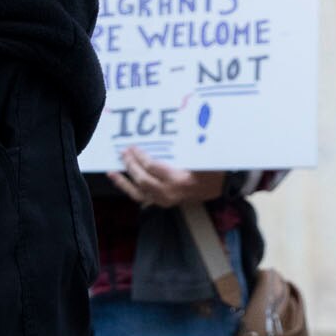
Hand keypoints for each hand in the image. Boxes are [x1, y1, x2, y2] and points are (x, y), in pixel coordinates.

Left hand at [108, 149, 224, 208]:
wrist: (223, 186)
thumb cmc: (215, 168)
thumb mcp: (204, 156)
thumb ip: (189, 146)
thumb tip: (171, 132)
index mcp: (180, 180)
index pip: (152, 167)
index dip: (140, 156)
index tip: (133, 146)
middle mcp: (170, 193)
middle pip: (143, 180)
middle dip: (131, 165)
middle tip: (123, 152)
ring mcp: (166, 200)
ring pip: (139, 193)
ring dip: (124, 182)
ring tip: (112, 172)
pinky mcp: (164, 202)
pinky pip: (143, 198)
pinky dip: (130, 190)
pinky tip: (121, 181)